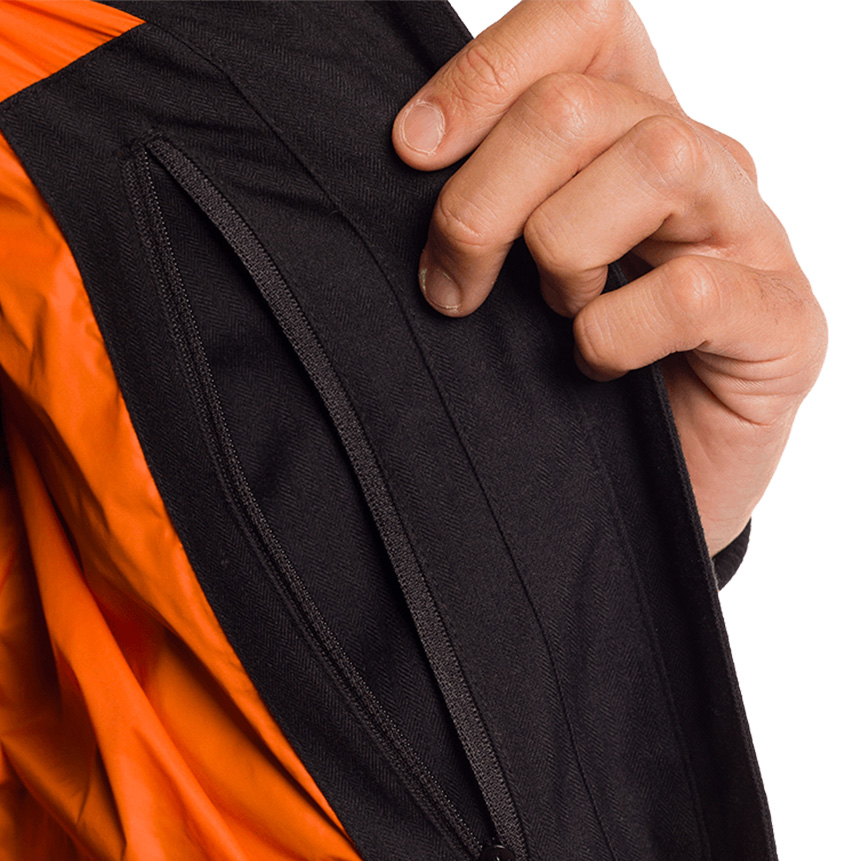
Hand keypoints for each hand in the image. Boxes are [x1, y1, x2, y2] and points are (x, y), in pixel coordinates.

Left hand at [392, 0, 826, 555]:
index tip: (411, 151)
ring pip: (652, 160)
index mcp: (631, 127)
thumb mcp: (510, 272)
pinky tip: (595, 366)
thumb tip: (407, 156)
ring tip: (555, 315)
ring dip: (564, 253)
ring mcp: (750, 235)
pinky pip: (693, 290)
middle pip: (575, 106)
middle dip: (481, 203)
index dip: (484, 71)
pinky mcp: (781, 320)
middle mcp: (698, 161)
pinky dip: (616, 334)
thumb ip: (484, 203)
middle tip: (451, 288)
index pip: (579, 20)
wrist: (647, 486)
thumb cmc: (570, 374)